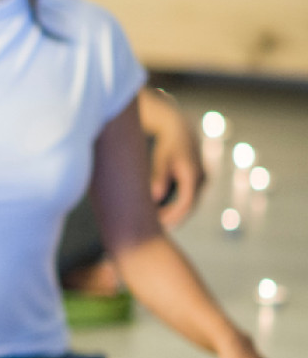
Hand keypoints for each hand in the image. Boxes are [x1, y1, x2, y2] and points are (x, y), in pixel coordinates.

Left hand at [141, 91, 204, 226]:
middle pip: (188, 206)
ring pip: (189, 202)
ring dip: (176, 213)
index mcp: (193, 176)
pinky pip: (188, 196)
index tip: (158, 225)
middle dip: (173, 218)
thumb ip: (158, 176)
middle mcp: (202, 179)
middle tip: (156, 229)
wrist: (179, 128)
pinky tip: (163, 210)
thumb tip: (156, 196)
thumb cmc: (167, 143)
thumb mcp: (161, 159)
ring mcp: (202, 179)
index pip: (184, 204)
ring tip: (157, 222)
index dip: (172, 217)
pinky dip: (177, 205)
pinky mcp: (198, 179)